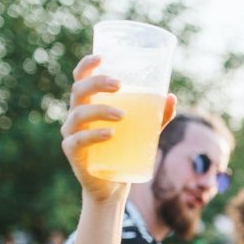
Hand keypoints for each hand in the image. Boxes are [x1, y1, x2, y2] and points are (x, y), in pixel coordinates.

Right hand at [60, 54, 176, 202]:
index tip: (101, 57)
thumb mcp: (144, 133)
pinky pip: (78, 140)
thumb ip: (157, 117)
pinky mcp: (73, 153)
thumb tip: (171, 97)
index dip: (86, 66)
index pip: (81, 79)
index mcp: (89, 105)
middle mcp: (76, 116)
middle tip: (120, 85)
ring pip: (79, 114)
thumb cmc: (125, 152)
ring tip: (123, 116)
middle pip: (79, 91)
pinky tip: (110, 134)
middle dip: (97, 83)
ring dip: (100, 110)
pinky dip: (93, 135)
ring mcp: (72, 134)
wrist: (112, 187)